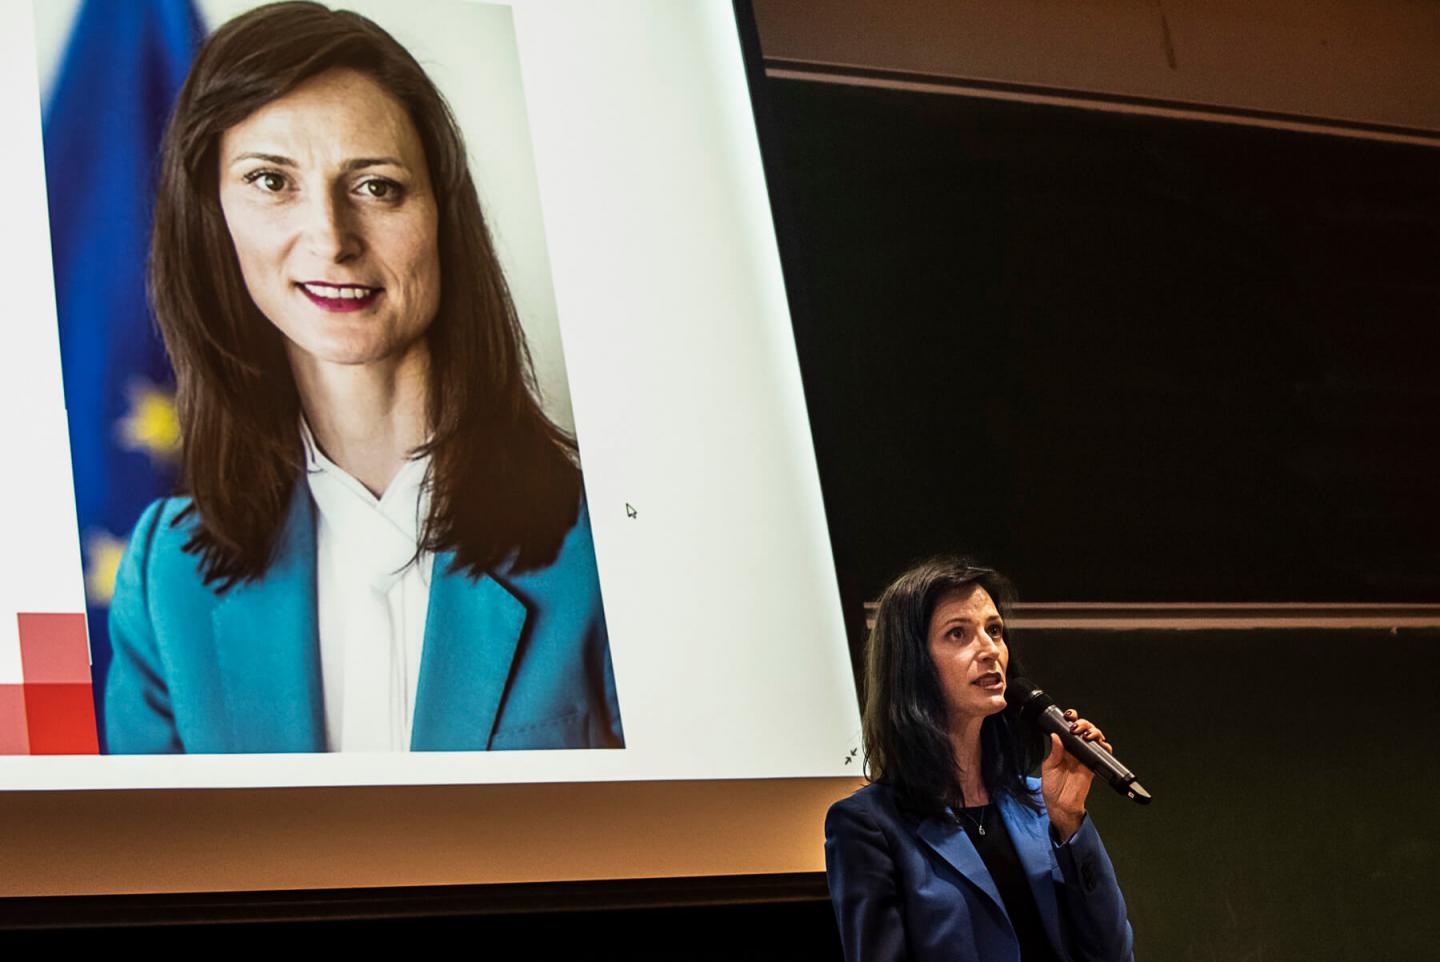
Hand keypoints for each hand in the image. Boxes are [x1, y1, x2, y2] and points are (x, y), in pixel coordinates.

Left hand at [1041, 708, 1112, 842]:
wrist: (1060, 805)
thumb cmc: (1052, 787)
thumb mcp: (1049, 767)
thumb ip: (1055, 752)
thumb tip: (1056, 736)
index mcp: (1063, 747)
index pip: (1069, 728)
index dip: (1072, 719)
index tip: (1068, 716)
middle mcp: (1075, 750)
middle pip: (1085, 729)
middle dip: (1083, 723)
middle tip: (1075, 727)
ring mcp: (1085, 757)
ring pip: (1096, 738)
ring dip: (1094, 731)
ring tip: (1086, 734)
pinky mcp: (1093, 766)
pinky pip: (1104, 753)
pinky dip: (1104, 746)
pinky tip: (1098, 744)